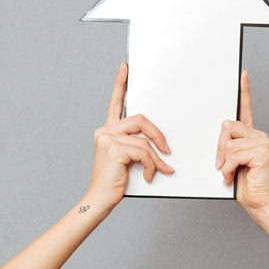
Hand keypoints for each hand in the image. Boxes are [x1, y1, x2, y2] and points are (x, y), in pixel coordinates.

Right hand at [86, 62, 172, 209]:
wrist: (100, 200)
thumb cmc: (114, 182)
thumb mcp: (128, 160)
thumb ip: (138, 147)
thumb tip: (160, 146)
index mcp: (107, 131)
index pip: (114, 102)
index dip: (120, 84)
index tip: (125, 68)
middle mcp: (104, 131)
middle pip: (139, 120)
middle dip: (157, 134)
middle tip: (167, 150)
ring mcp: (107, 139)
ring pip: (144, 140)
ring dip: (157, 158)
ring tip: (161, 170)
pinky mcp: (114, 149)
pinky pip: (144, 152)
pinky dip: (153, 166)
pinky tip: (150, 176)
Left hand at [217, 70, 268, 213]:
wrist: (259, 204)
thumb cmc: (244, 186)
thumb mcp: (229, 163)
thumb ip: (226, 147)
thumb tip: (221, 139)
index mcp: (251, 136)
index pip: (245, 109)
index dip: (244, 91)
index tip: (242, 74)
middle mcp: (259, 135)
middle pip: (227, 125)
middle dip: (219, 147)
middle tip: (221, 165)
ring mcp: (263, 142)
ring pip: (228, 141)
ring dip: (223, 161)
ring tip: (230, 173)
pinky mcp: (263, 151)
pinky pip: (233, 153)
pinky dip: (227, 168)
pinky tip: (232, 176)